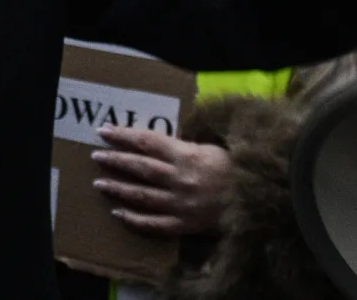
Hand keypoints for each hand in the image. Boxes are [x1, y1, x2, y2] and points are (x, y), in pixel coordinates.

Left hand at [91, 126, 232, 235]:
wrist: (260, 200)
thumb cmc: (235, 169)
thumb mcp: (210, 148)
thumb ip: (183, 146)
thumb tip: (155, 142)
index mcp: (186, 155)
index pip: (147, 142)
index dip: (124, 136)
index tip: (104, 131)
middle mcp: (180, 178)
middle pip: (140, 167)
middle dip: (116, 160)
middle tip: (96, 156)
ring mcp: (181, 204)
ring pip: (143, 196)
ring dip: (119, 189)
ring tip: (100, 183)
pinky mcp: (185, 225)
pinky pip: (155, 224)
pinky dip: (135, 220)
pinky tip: (118, 214)